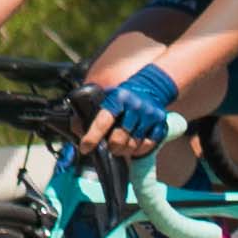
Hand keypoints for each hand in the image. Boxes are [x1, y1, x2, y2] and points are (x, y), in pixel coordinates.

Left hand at [65, 61, 180, 162]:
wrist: (150, 87)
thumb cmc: (122, 96)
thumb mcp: (104, 97)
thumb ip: (89, 112)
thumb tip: (77, 130)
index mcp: (118, 98)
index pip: (103, 121)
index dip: (92, 137)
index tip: (85, 148)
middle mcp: (135, 106)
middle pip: (119, 138)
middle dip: (111, 147)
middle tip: (109, 147)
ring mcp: (149, 115)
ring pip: (133, 144)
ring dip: (124, 150)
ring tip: (120, 147)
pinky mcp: (160, 123)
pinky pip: (148, 145)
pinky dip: (138, 150)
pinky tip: (133, 146)